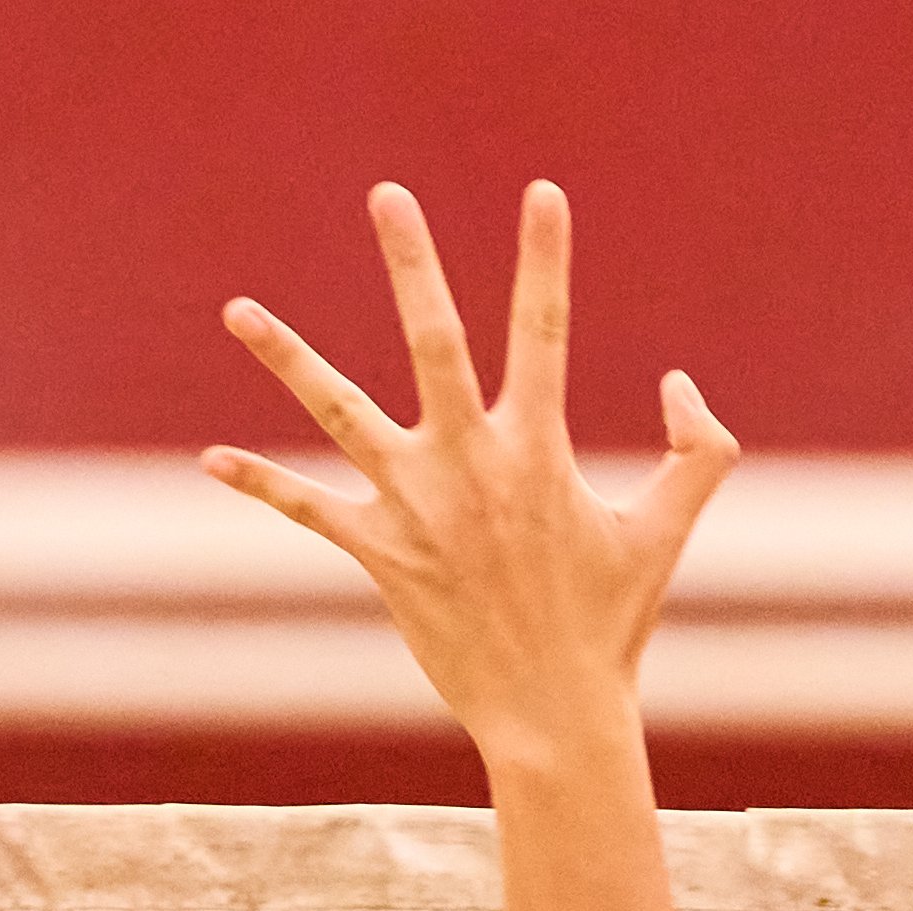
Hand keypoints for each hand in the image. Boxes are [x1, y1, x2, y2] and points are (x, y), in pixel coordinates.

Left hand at [208, 180, 736, 777]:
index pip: (545, 332)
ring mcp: (417, 509)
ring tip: (237, 309)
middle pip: (436, 343)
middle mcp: (471, 466)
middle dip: (412, 265)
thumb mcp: (670, 530)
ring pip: (340, 414)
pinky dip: (262, 483)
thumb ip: (700, 450)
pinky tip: (212, 460)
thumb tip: (677, 381)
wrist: (553, 716)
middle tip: (388, 195)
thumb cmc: (614, 623)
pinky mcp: (380, 555)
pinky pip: (308, 510)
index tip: (542, 193)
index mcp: (540, 450)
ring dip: (288, 358)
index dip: (544, 260)